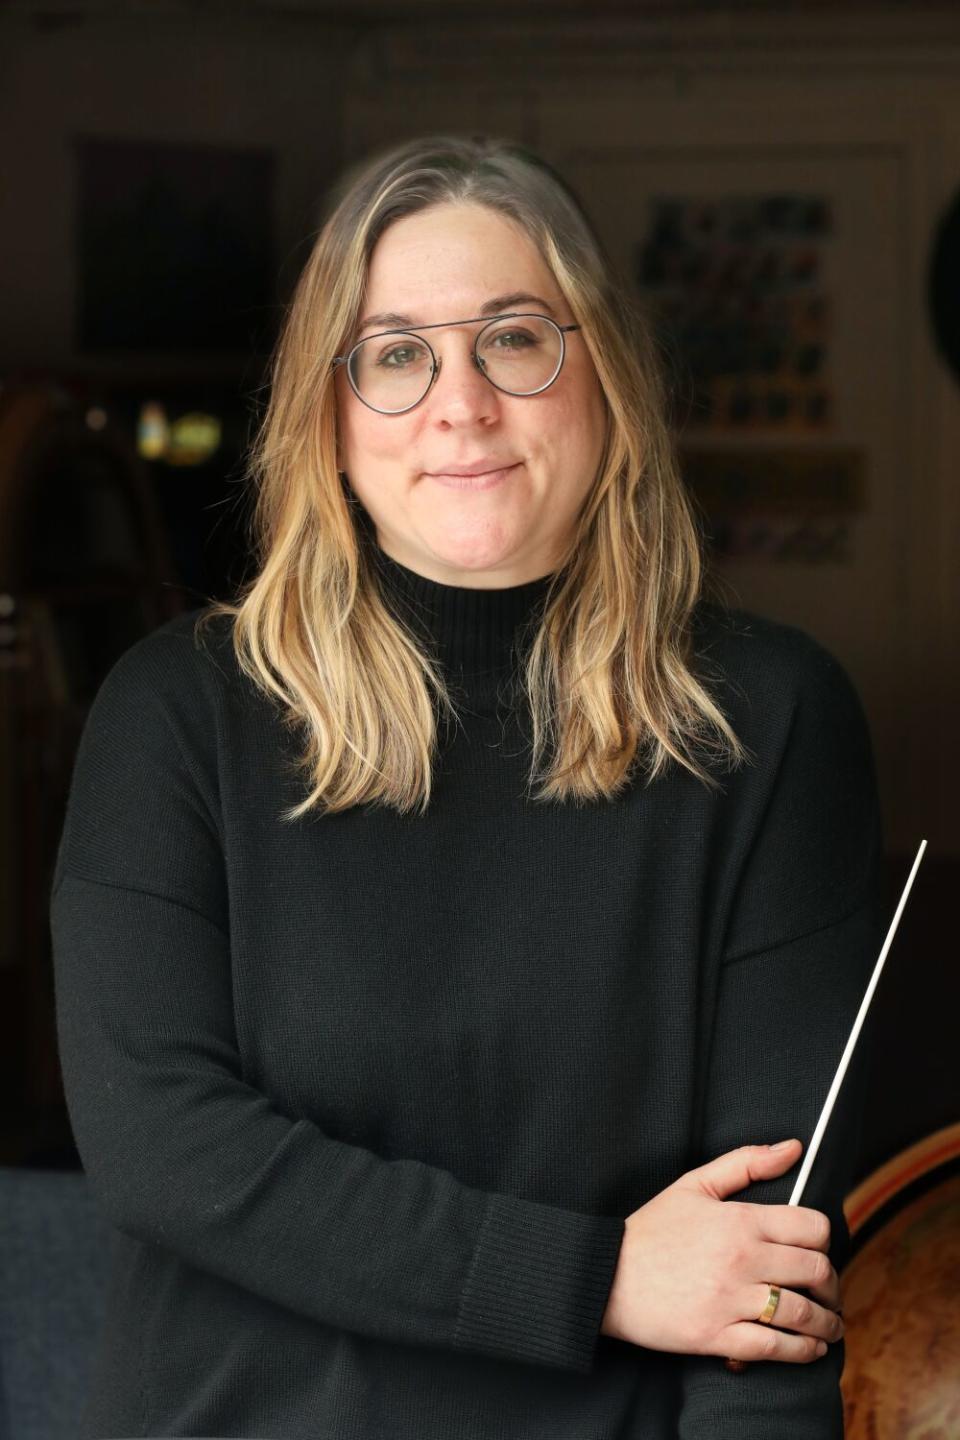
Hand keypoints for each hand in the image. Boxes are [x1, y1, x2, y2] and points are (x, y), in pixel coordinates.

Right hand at [600, 1139, 843, 1364]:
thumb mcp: (693, 1185)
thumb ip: (746, 1163)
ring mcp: (731, 1300)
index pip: (812, 1227)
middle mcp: (742, 1259)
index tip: (820, 1250)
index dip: (825, 1240)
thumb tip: (793, 1148)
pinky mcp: (718, 1336)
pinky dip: (802, 1352)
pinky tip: (809, 1349)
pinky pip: (776, 1348)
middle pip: (817, 1272)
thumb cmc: (650, 1229)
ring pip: (803, 1314)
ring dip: (826, 1324)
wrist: (606, 1275)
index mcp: (740, 1220)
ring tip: (829, 1326)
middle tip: (829, 1291)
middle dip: (832, 1284)